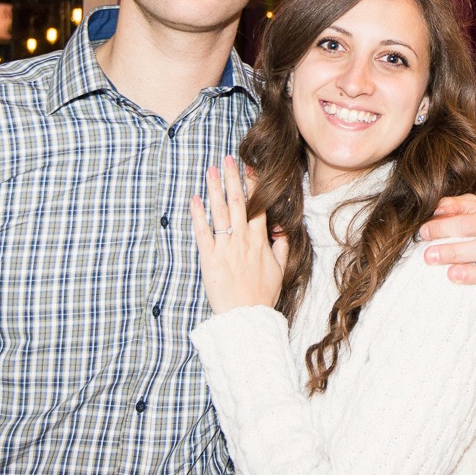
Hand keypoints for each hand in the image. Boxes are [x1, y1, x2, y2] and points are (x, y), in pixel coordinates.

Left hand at [191, 156, 288, 313]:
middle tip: (226, 159)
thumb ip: (280, 247)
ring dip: (215, 188)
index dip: (253, 185)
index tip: (249, 167)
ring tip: (211, 170)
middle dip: (232, 178)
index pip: (257, 205)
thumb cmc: (262, 295)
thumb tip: (280, 230)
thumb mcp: (279, 270)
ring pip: (219, 212)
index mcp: (260, 240)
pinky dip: (198, 214)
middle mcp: (243, 239)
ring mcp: (225, 247)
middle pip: (237, 201)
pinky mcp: (209, 257)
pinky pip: (203, 231)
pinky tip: (195, 198)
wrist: (246, 316)